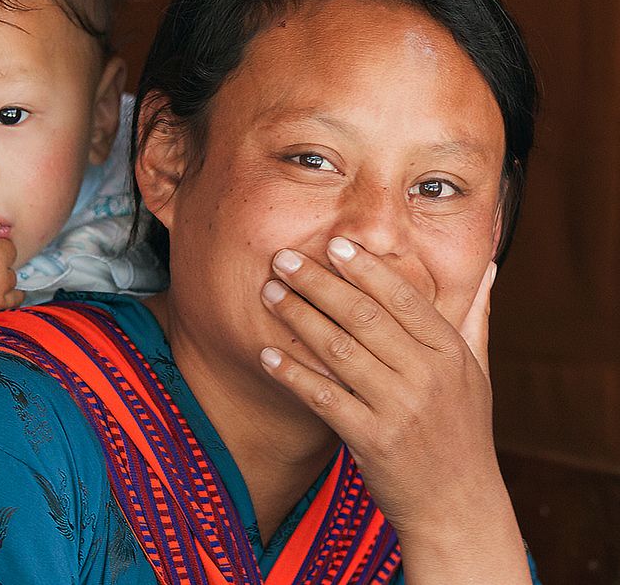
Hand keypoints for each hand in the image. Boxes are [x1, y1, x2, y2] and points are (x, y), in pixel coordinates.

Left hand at [258, 237, 528, 581]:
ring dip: (298, 317)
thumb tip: (487, 266)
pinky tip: (267, 354)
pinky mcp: (372, 440)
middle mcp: (427, 376)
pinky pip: (323, 397)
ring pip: (338, 349)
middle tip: (283, 259)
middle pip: (363, 316)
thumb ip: (474, 318)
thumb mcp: (478, 374)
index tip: (333, 244)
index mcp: (450, 353)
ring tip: (269, 293)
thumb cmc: (463, 434)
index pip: (403, 297)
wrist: (459, 509)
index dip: (365, 269)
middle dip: (318, 283)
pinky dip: (292, 373)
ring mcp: (399, 409)